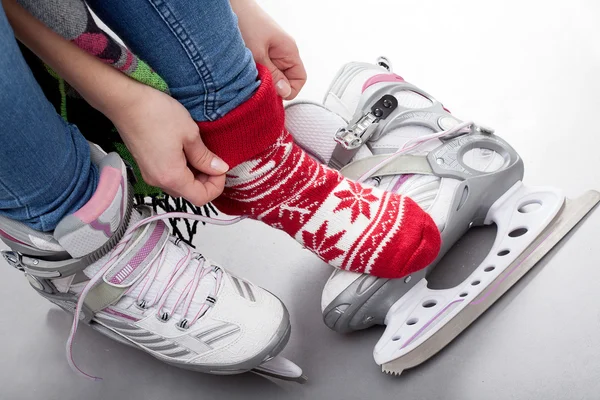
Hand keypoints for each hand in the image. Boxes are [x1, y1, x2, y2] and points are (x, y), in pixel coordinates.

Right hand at [107, 83, 228, 205]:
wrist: (125, 101)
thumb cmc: (156, 114)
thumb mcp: (190, 134)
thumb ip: (205, 157)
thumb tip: (219, 168)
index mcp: (171, 177)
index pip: (200, 198)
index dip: (216, 187)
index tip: (221, 169)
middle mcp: (158, 181)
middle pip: (189, 194)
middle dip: (206, 180)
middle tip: (213, 159)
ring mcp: (150, 174)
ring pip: (179, 185)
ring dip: (194, 174)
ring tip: (198, 152)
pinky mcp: (146, 166)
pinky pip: (168, 176)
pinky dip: (182, 169)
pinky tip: (185, 150)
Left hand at [232, 0, 305, 99]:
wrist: (229, 5)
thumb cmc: (245, 20)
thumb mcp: (258, 53)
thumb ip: (272, 74)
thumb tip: (284, 93)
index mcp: (289, 51)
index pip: (299, 79)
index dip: (289, 91)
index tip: (273, 95)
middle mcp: (282, 53)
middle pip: (285, 80)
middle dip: (273, 87)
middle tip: (258, 88)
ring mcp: (270, 53)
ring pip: (272, 76)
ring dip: (262, 81)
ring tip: (250, 77)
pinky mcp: (258, 52)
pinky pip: (262, 70)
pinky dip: (255, 75)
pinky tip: (245, 73)